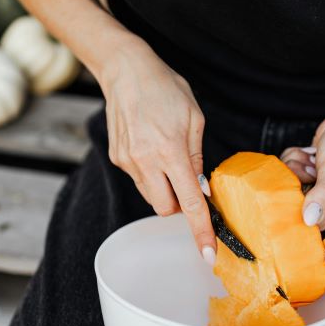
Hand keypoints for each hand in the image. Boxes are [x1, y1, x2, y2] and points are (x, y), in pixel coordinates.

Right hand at [98, 41, 215, 262]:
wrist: (125, 70)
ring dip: (163, 188)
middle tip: (186, 183)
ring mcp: (128, 161)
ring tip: (165, 156)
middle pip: (164, 208)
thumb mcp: (194, 118)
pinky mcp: (117, 158)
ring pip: (150, 196)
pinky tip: (150, 147)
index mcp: (171, 151)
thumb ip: (197, 157)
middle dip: (178, 205)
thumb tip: (200, 188)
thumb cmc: (165, 88)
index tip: (207, 254)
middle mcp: (146, 161)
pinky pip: (139, 179)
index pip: (189, 203)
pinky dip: (149, 173)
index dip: (200, 231)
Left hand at [280, 107, 324, 229]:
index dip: (289, 202)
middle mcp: (312, 203)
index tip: (300, 186)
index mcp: (322, 213)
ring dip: (295, 162)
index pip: (291, 220)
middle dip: (293, 175)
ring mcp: (306, 186)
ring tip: (313, 158)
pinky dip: (294, 155)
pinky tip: (309, 153)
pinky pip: (284, 165)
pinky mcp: (302, 171)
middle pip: (281, 196)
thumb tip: (309, 220)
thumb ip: (322, 196)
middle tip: (311, 167)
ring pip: (282, 178)